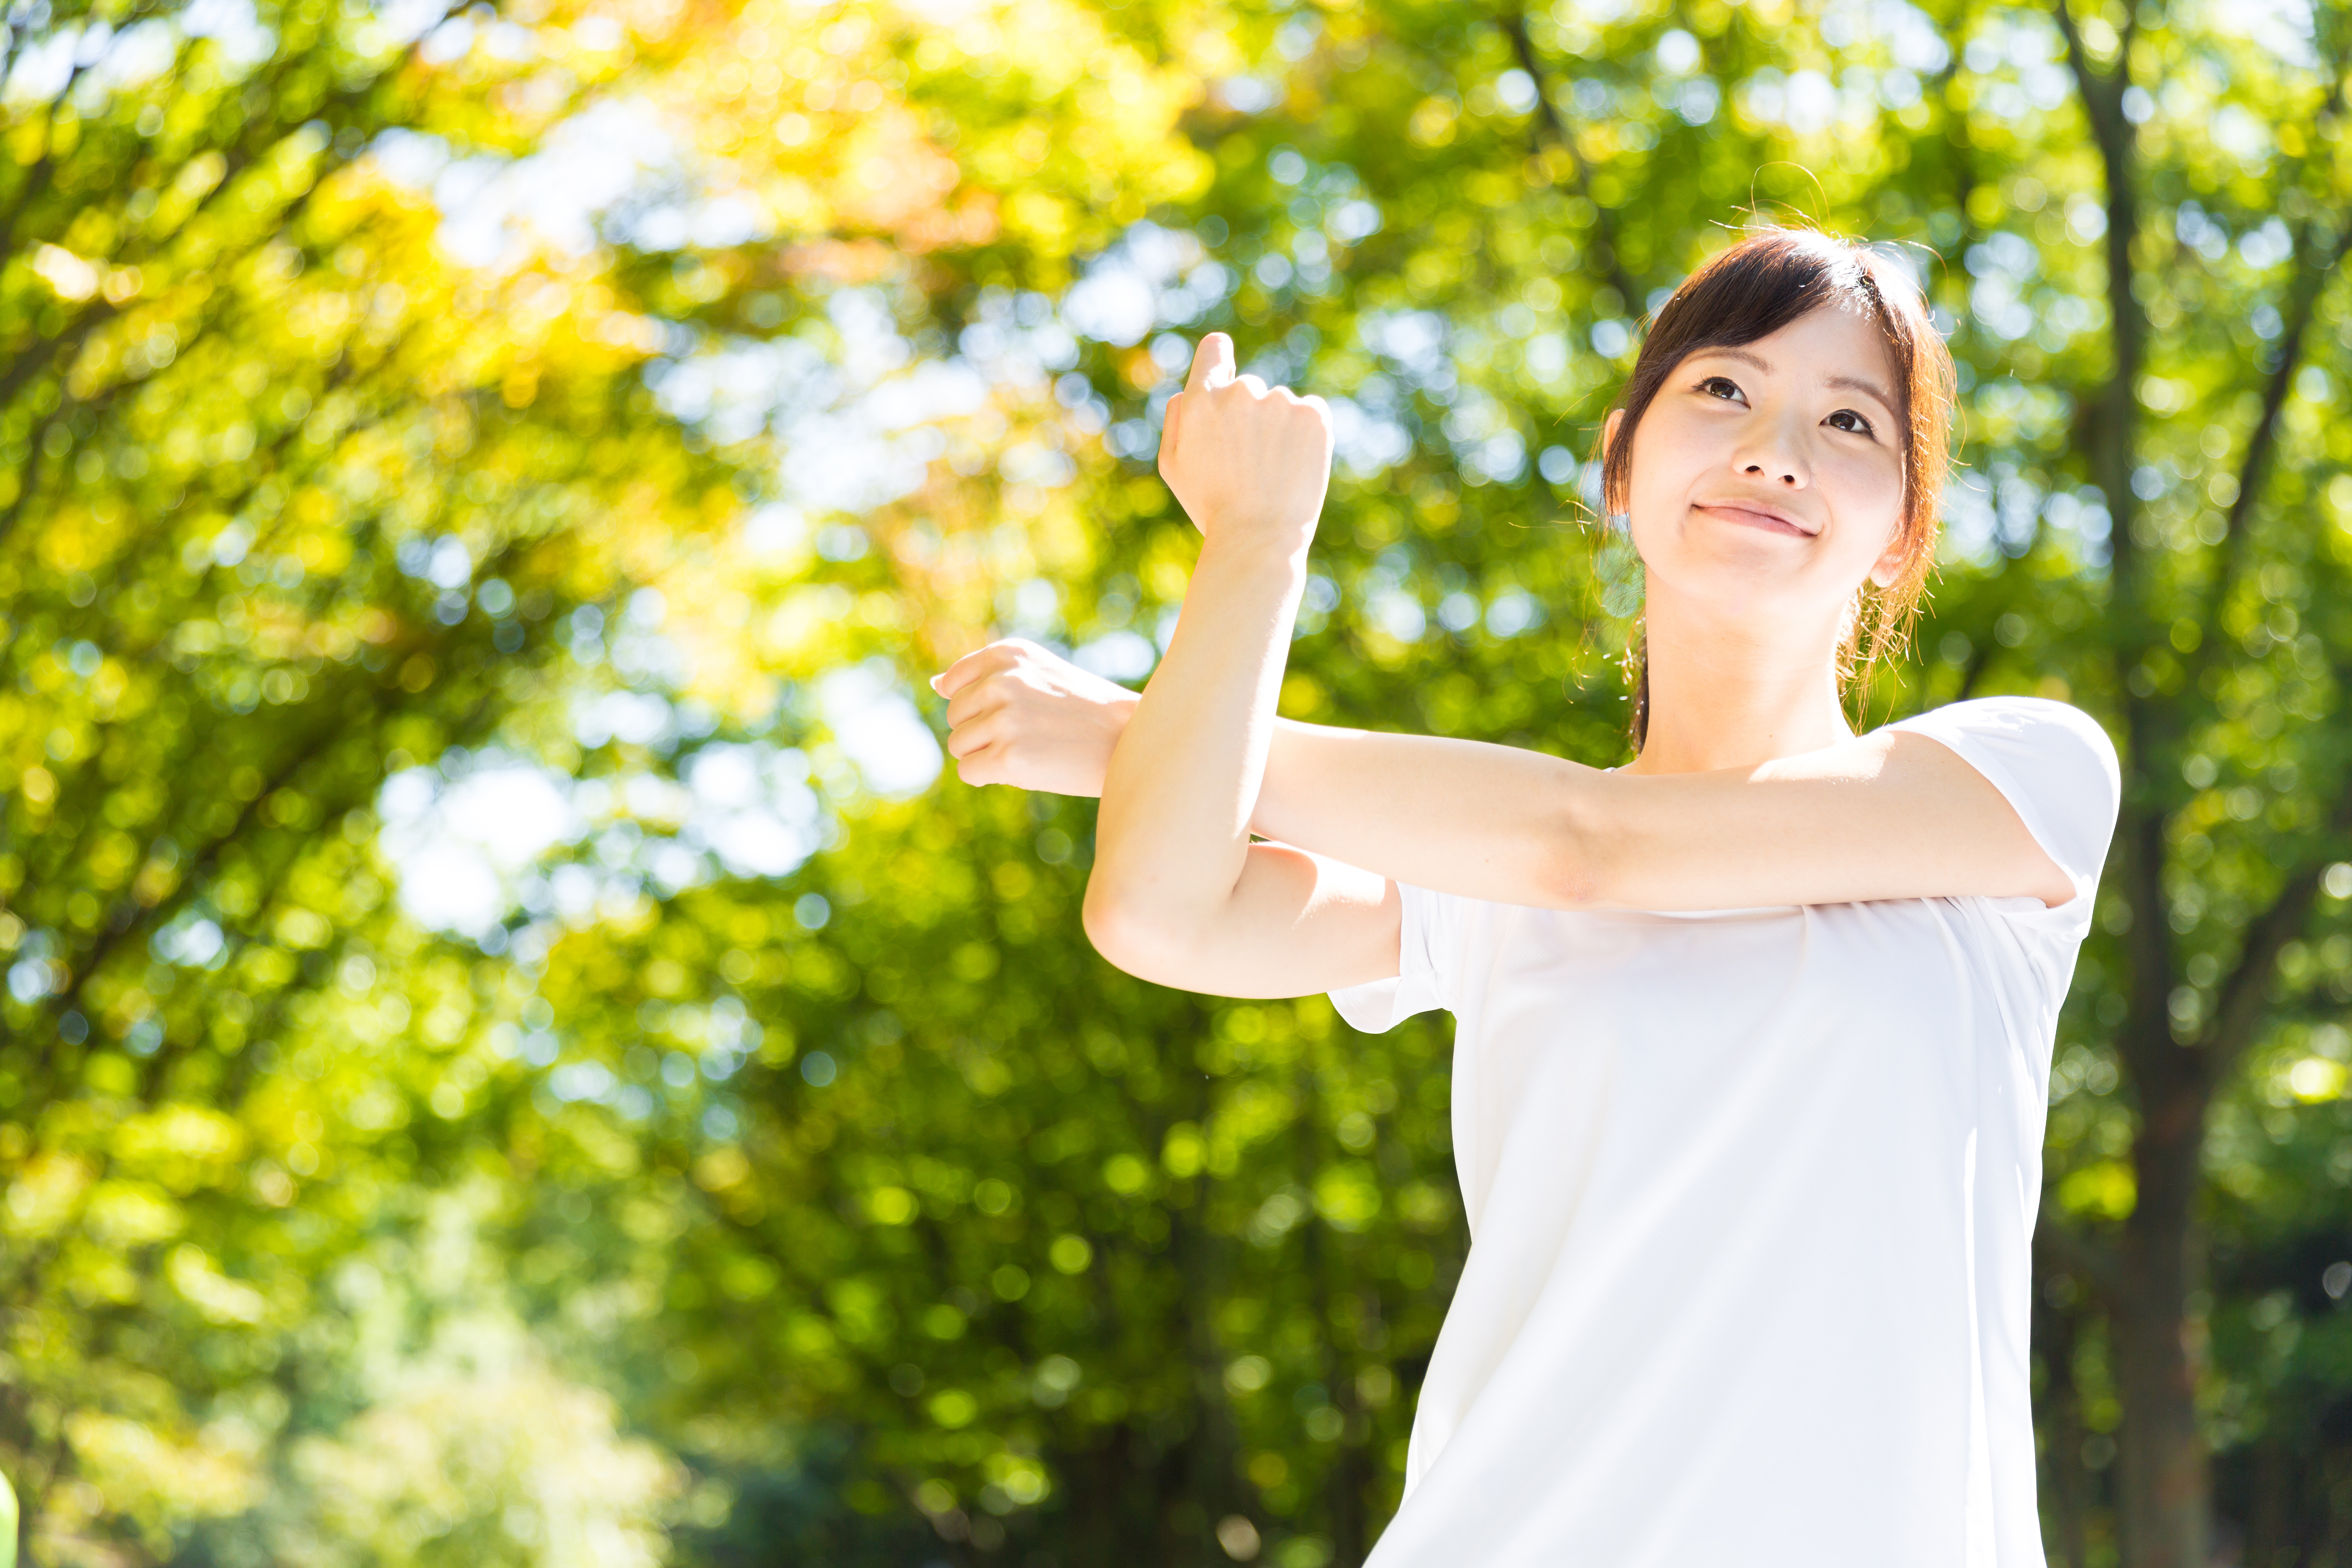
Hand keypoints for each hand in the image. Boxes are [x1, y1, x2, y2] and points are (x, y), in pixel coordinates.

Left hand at [932, 638, 1139, 795]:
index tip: (1013, 711)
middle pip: (954, 716)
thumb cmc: (1082, 709)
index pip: (953, 683)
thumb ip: (986, 676)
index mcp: (1007, 654)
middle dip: (981, 731)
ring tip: (1029, 749)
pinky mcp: (1008, 756)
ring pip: (958, 745)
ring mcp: (1004, 719)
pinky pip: (968, 771)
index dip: (977, 706)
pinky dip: (989, 775)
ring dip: (986, 754)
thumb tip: (935, 684)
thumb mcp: (1037, 673)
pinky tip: (1024, 768)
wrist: (1128, 738)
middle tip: (1028, 734)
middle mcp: (1001, 680)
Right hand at [1158, 332, 1333, 555]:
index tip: (1226, 366)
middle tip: (1247, 462)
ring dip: (1278, 429)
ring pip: (1279, 405)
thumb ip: (1178, 416)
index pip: (1214, 350)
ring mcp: (1279, 401)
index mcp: (1201, 399)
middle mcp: (1240, 391)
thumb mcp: (1173, 464)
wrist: (1258, 538)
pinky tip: (1295, 466)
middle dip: (1248, 416)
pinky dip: (1306, 435)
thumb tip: (1191, 388)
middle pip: (1247, 388)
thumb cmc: (1212, 506)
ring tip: (1272, 472)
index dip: (1219, 358)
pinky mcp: (1313, 415)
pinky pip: (1309, 413)